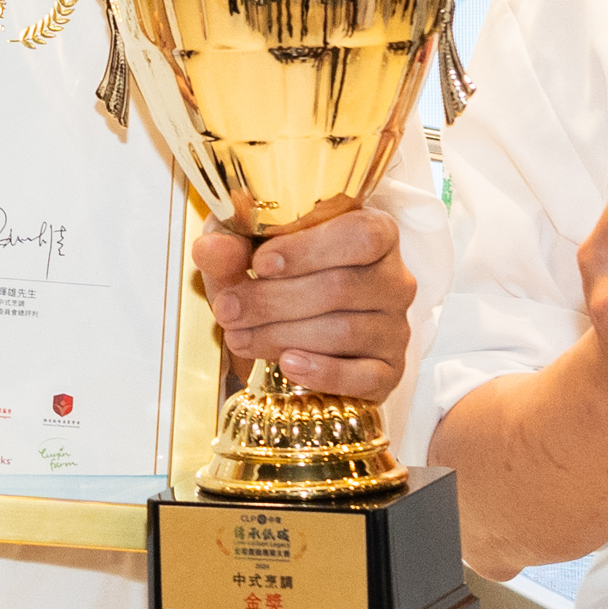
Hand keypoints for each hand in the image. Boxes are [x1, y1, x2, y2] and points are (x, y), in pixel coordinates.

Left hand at [191, 204, 413, 398]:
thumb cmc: (278, 275)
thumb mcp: (246, 251)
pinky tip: (288, 365)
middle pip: (342, 287)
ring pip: (345, 331)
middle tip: (228, 309)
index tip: (259, 264)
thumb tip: (211, 250)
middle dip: (275, 301)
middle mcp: (394, 278)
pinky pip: (366, 376)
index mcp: (374, 232)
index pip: (359, 235)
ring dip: (283, 336)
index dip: (309, 250)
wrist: (291, 323)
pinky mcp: (390, 370)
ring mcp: (396, 326)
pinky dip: (324, 372)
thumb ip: (229, 247)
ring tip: (239, 337)